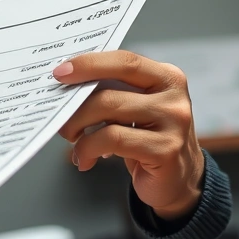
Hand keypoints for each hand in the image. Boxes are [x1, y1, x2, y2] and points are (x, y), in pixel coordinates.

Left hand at [54, 50, 204, 219]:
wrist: (179, 178)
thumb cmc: (148, 138)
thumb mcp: (136, 108)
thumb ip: (113, 91)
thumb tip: (67, 85)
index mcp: (166, 77)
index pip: (125, 60)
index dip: (89, 64)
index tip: (60, 72)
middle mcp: (173, 97)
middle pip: (110, 91)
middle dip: (75, 105)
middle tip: (59, 118)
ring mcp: (173, 124)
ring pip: (109, 114)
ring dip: (78, 128)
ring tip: (72, 139)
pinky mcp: (165, 150)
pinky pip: (113, 140)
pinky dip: (89, 149)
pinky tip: (84, 159)